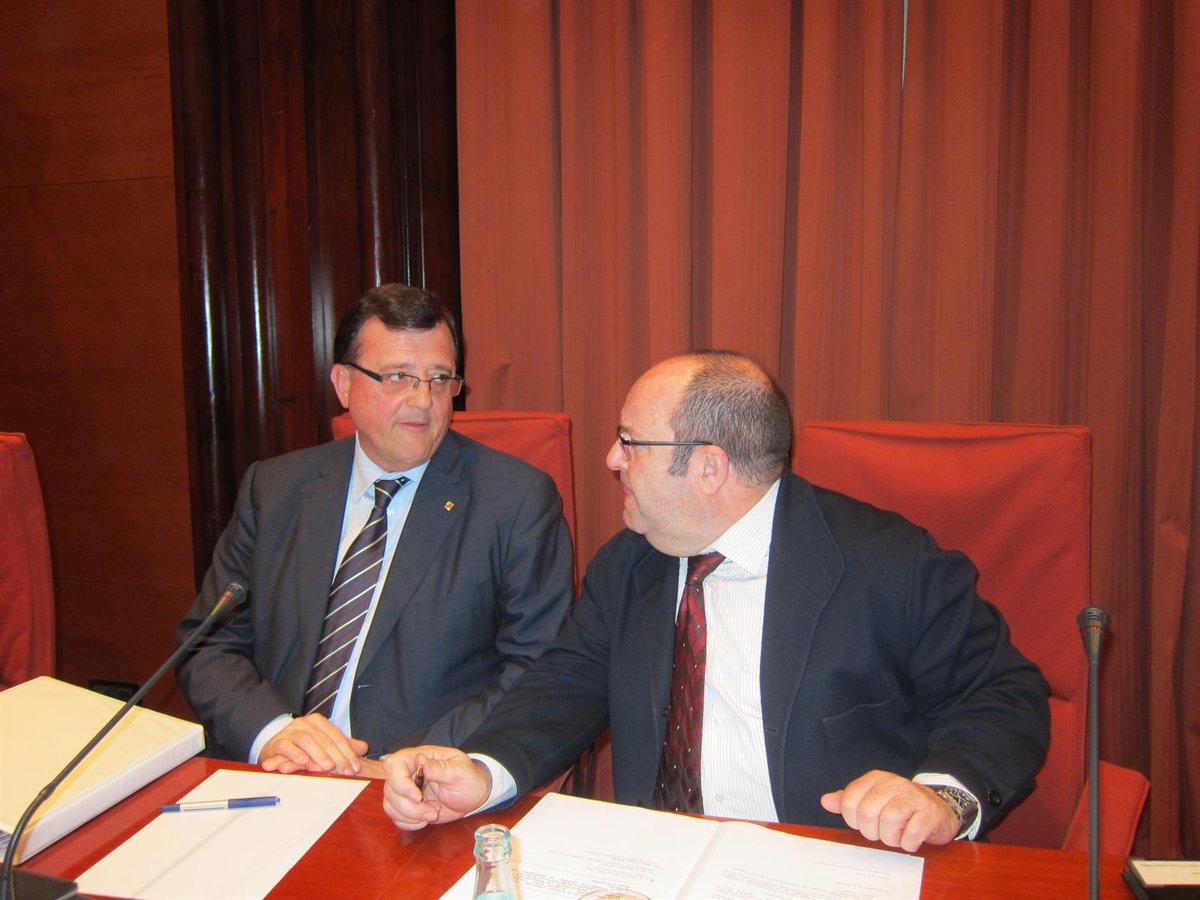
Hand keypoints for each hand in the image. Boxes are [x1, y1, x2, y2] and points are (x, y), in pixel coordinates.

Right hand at [258, 714, 368, 775]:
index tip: (355, 768)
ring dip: (318, 754)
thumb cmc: (303, 748)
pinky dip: (295, 754)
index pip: (336, 736)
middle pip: (324, 739)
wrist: (275, 747)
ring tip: (328, 767)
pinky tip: (303, 762)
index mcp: (319, 722)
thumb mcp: (324, 745)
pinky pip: (287, 746)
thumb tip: (364, 747)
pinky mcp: (277, 742)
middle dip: (337, 756)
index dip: (348, 752)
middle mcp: (305, 723)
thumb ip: (343, 746)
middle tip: (346, 772)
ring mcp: (290, 731)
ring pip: (306, 740)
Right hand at [382, 746, 491, 830]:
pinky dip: (410, 823)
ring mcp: (405, 791)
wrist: (473, 795)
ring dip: (411, 816)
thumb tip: (420, 760)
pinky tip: (425, 819)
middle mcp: (407, 773)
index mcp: (418, 758)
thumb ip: (439, 767)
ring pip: (390, 805)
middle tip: (433, 811)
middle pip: (390, 790)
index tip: (417, 796)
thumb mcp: (459, 772)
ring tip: (433, 813)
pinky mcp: (407, 806)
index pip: (393, 765)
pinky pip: (396, 817)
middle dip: (411, 807)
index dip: (399, 782)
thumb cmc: (468, 778)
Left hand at [820, 770, 960, 851]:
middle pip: (867, 812)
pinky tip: (910, 840)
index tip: (863, 823)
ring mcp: (913, 797)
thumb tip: (826, 801)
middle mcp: (894, 784)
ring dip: (890, 838)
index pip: (849, 800)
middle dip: (871, 831)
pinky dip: (907, 843)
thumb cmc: (901, 806)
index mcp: (876, 779)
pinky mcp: (929, 814)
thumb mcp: (873, 798)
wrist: (939, 808)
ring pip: (888, 822)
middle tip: (880, 832)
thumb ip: (849, 800)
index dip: (852, 819)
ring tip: (896, 836)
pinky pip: (911, 834)